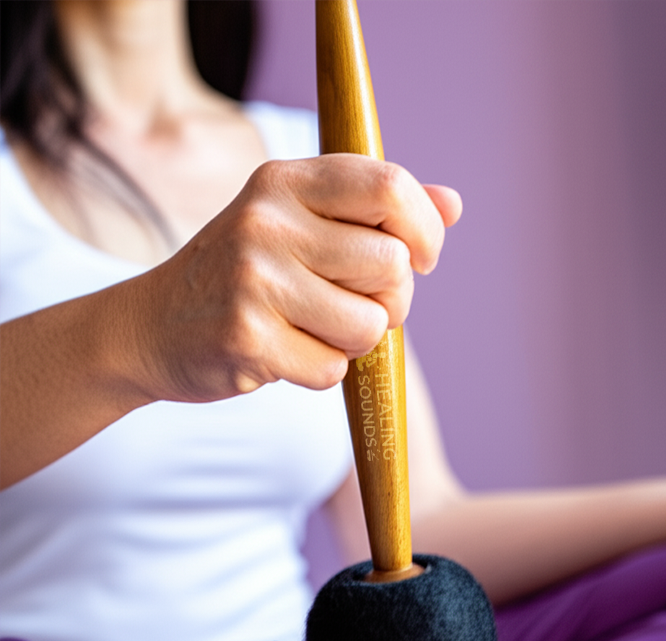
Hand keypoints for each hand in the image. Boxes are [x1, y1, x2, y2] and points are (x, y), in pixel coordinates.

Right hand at [122, 154, 460, 401]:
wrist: (150, 326)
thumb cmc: (243, 273)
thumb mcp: (299, 223)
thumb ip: (377, 210)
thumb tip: (453, 204)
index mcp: (287, 181)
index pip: (390, 187)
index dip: (425, 232)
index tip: (421, 259)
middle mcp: (268, 221)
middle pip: (392, 267)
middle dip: (390, 301)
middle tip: (354, 304)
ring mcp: (253, 279)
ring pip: (369, 326)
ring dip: (355, 342)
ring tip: (314, 329)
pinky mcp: (246, 337)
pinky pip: (332, 370)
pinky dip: (320, 371)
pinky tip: (284, 352)